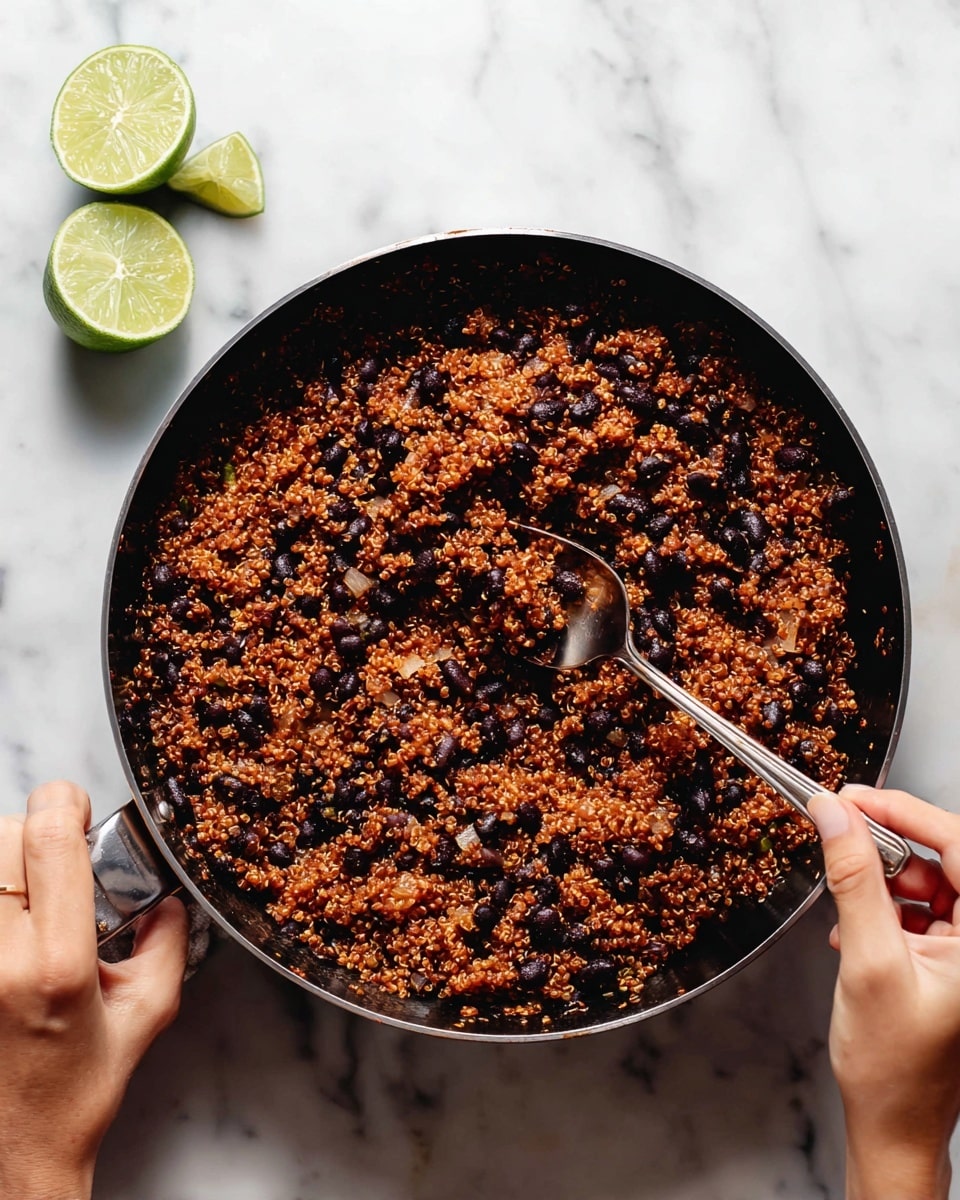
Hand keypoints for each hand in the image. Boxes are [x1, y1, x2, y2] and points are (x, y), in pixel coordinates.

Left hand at [0, 781, 186, 1199]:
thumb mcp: (145, 1015)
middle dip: (35, 833)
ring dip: (6, 864)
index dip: (66, 803)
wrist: (10, 1155)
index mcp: (56, 964)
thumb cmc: (73, 1095)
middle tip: (57, 861)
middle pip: (2, 835)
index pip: (48, 837)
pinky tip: (13, 923)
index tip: (78, 810)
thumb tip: (168, 896)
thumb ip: (166, 944)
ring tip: (29, 899)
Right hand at [809, 784, 959, 1199]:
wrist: (893, 1123)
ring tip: (845, 894)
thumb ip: (853, 879)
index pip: (959, 846)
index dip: (905, 812)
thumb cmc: (893, 1067)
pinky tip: (853, 925)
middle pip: (944, 859)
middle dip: (889, 844)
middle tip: (840, 826)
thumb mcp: (867, 960)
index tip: (854, 796)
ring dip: (881, 879)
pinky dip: (882, 906)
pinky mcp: (949, 958)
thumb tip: (834, 816)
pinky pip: (919, 908)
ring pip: (928, 880)